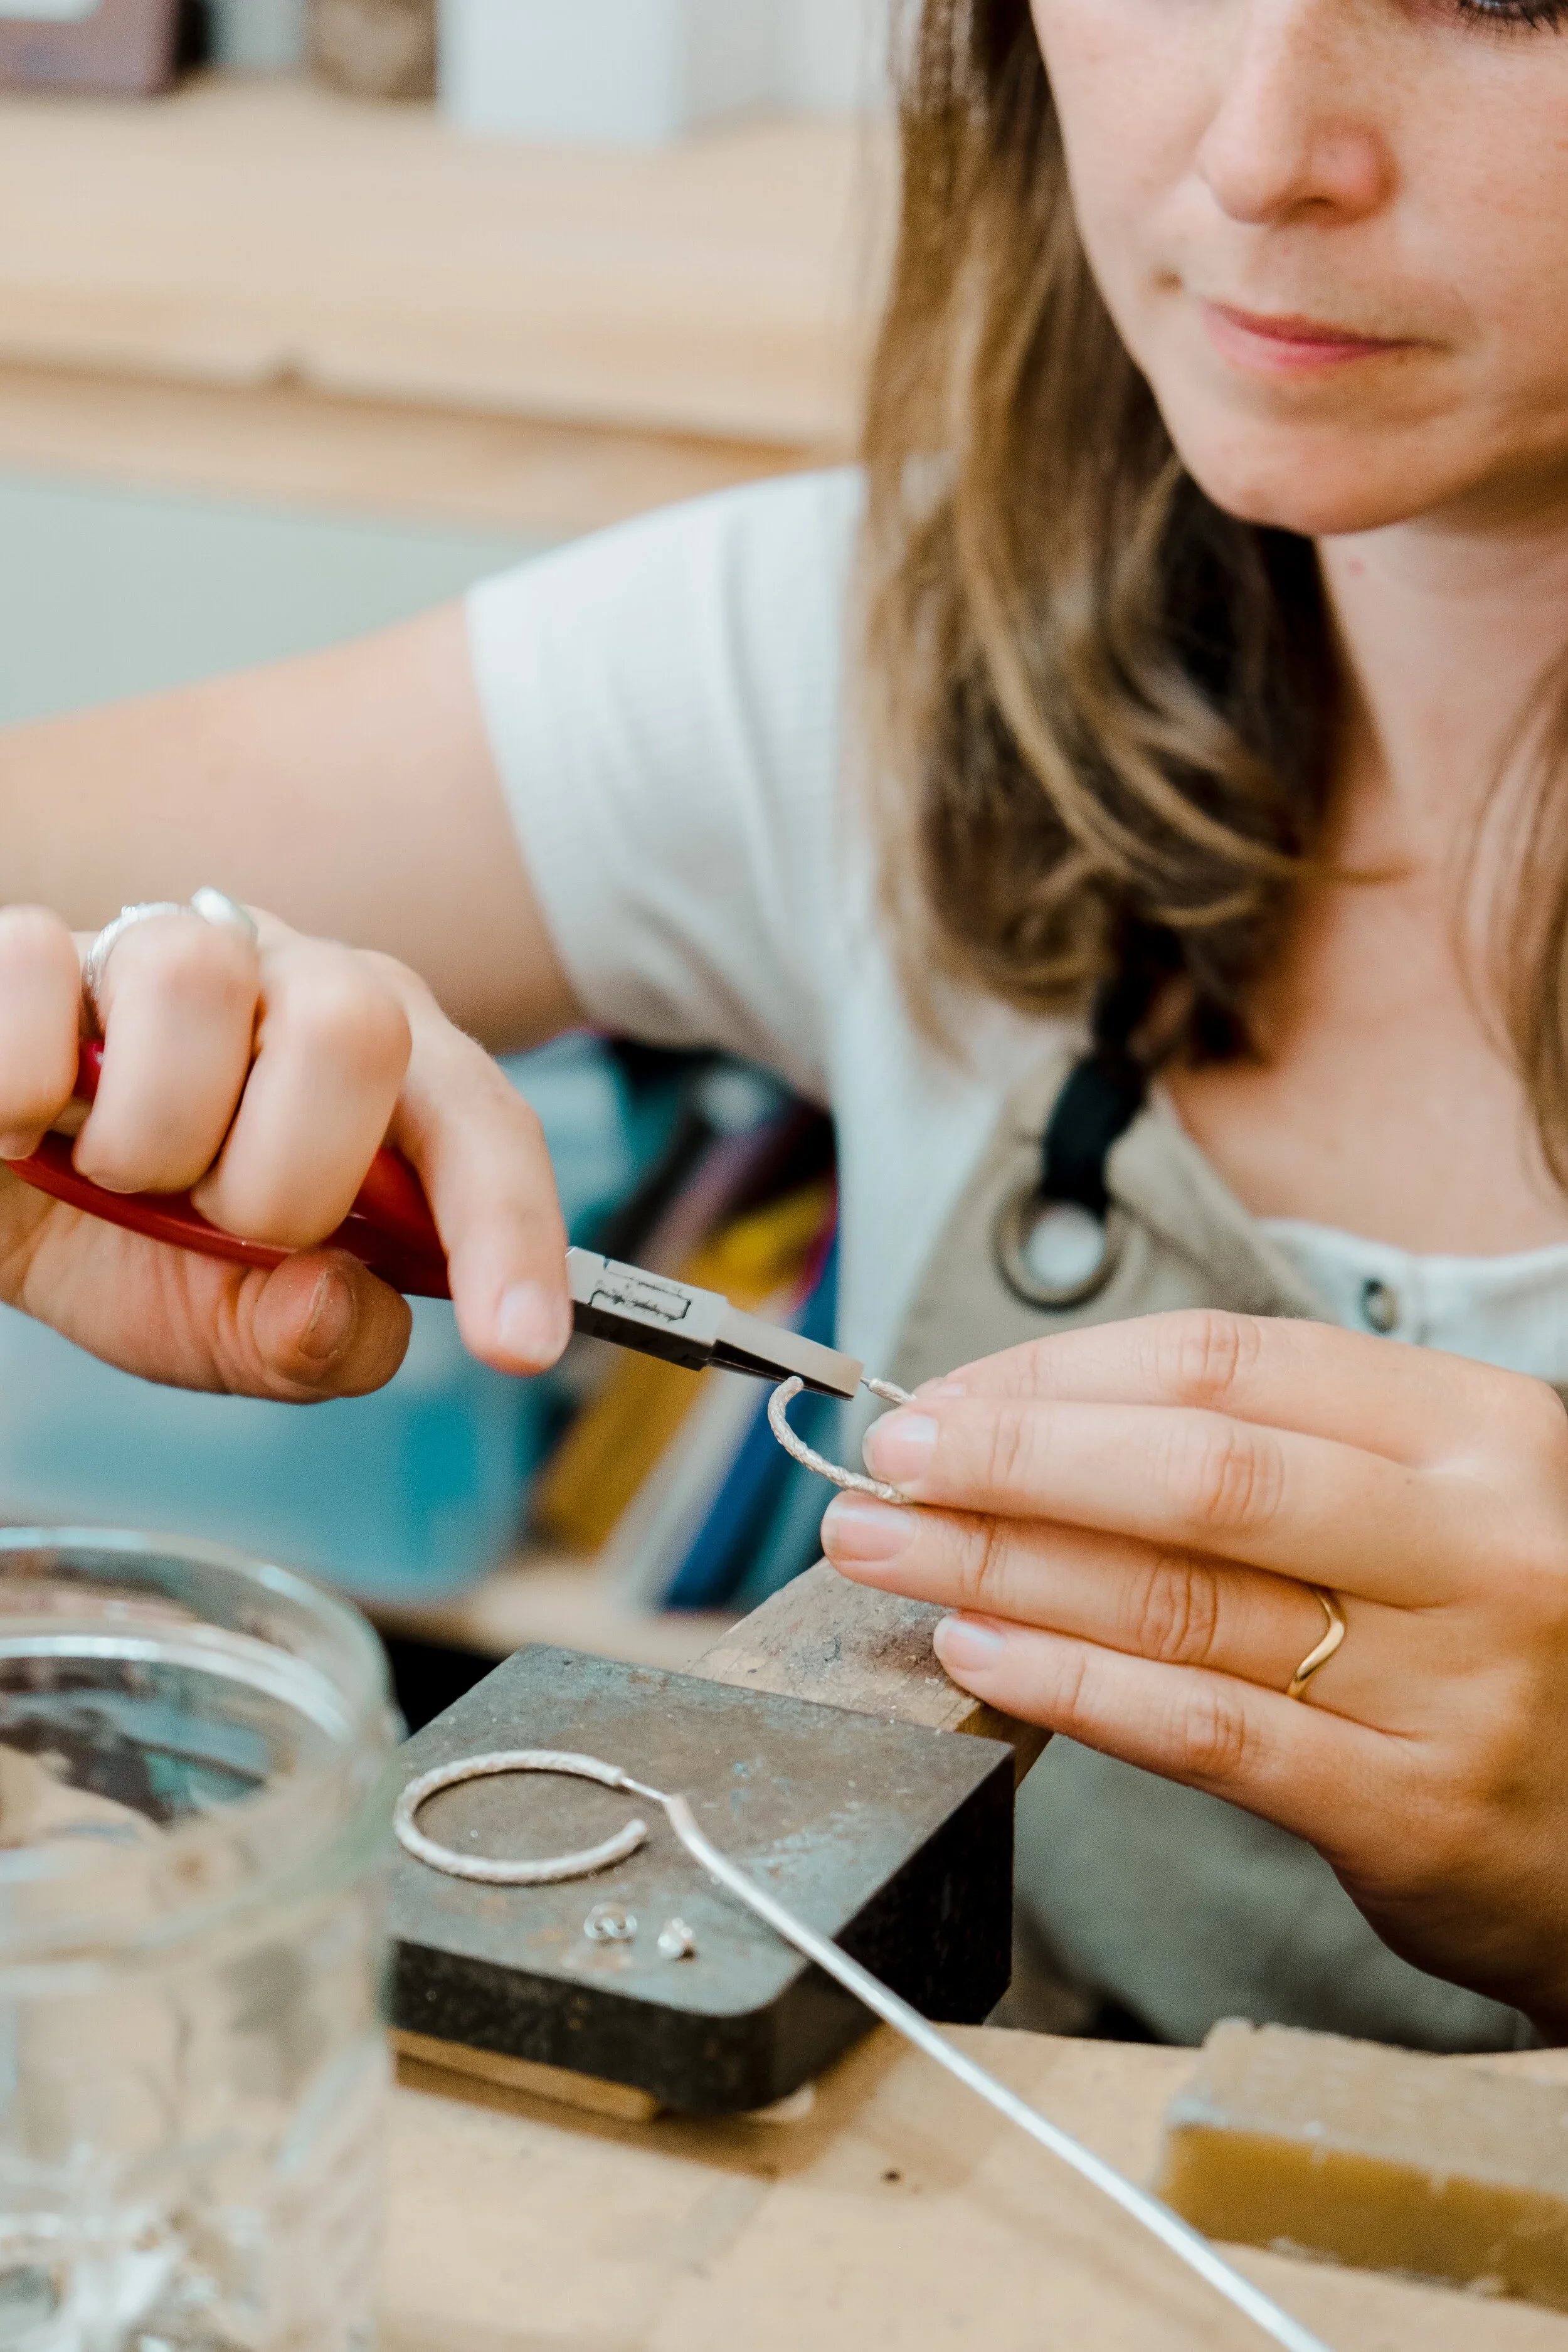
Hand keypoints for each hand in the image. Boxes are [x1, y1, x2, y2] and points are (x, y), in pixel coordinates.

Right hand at [0, 902, 569, 1400]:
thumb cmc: (130, 1245)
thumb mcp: (235, 1327)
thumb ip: (319, 1340)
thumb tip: (334, 1307)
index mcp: (384, 1072)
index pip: (482, 1124)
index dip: (510, 1232)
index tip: (520, 1347)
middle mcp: (294, 983)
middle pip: (353, 1027)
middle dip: (282, 1178)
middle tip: (216, 1219)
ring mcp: (166, 947)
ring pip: (195, 983)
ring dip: (144, 1137)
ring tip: (114, 1171)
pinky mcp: (39, 947)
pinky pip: (40, 970)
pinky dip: (19, 1087)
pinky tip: (21, 1128)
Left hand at [820, 1309, 1567, 2035]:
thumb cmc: (1488, 1637)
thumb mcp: (1430, 1503)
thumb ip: (1271, 1455)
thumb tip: (1031, 1423)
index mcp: (1474, 1429)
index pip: (1227, 1364)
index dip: (1062, 1374)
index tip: (948, 1395)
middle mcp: (1473, 1543)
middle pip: (1194, 1471)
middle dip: (1011, 1458)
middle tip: (887, 1458)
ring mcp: (1447, 1681)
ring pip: (1178, 1600)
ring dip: (1001, 1566)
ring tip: (884, 1547)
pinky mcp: (1405, 1807)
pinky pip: (1201, 1732)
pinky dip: (1069, 1687)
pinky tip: (975, 1655)